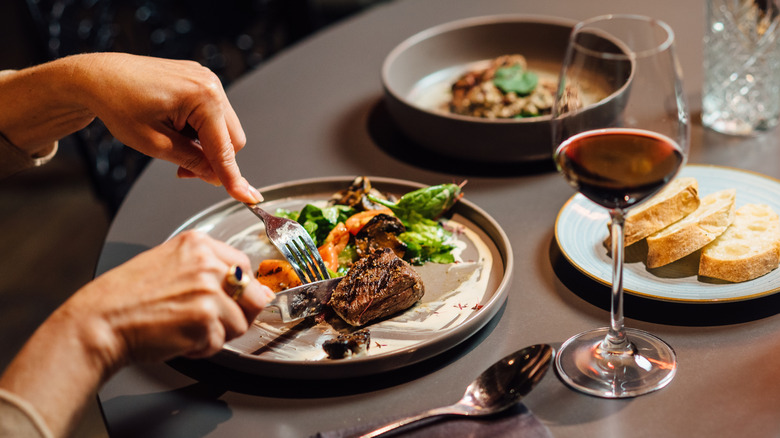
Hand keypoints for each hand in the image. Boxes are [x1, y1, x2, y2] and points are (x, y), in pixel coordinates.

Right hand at [64, 231, 273, 368]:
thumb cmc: (126, 297)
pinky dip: (202, 348)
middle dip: (240, 313)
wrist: (100, 321)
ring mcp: (209, 291)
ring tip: (188, 329)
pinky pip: (220, 343)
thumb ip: (206, 268)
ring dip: (218, 333)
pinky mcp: (206, 320)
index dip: (241, 289)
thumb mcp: (168, 262)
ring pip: (240, 323)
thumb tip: (244, 285)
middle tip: (214, 320)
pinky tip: (180, 338)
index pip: (244, 266)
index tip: (232, 300)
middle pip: (255, 294)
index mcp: (199, 244)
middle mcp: (207, 264)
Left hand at [74, 53, 262, 202]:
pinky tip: (176, 130)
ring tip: (174, 146)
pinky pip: (213, 115)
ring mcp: (206, 80)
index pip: (224, 148)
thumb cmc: (118, 103)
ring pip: (223, 129)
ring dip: (206, 145)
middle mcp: (211, 84)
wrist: (98, 78)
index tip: (247, 197)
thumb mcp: (155, 144)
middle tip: (183, 170)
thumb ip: (192, 161)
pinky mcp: (199, 81)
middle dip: (213, 160)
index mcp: (203, 97)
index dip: (232, 177)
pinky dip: (200, 131)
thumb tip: (215, 177)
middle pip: (232, 139)